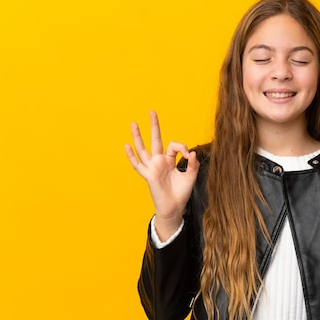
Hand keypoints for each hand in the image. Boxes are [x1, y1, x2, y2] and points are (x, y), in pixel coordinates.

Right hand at [124, 111, 199, 237]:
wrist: (175, 208)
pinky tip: (126, 146)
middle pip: (155, 140)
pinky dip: (131, 156)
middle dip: (154, 126)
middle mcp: (159, 161)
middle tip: (152, 111)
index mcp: (169, 160)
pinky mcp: (149, 176)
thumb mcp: (191, 177)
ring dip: (138, 136)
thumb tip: (192, 153)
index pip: (174, 146)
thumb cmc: (181, 193)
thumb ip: (193, 165)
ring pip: (143, 149)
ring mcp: (153, 168)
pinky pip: (138, 165)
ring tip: (134, 123)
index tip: (189, 157)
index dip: (182, 148)